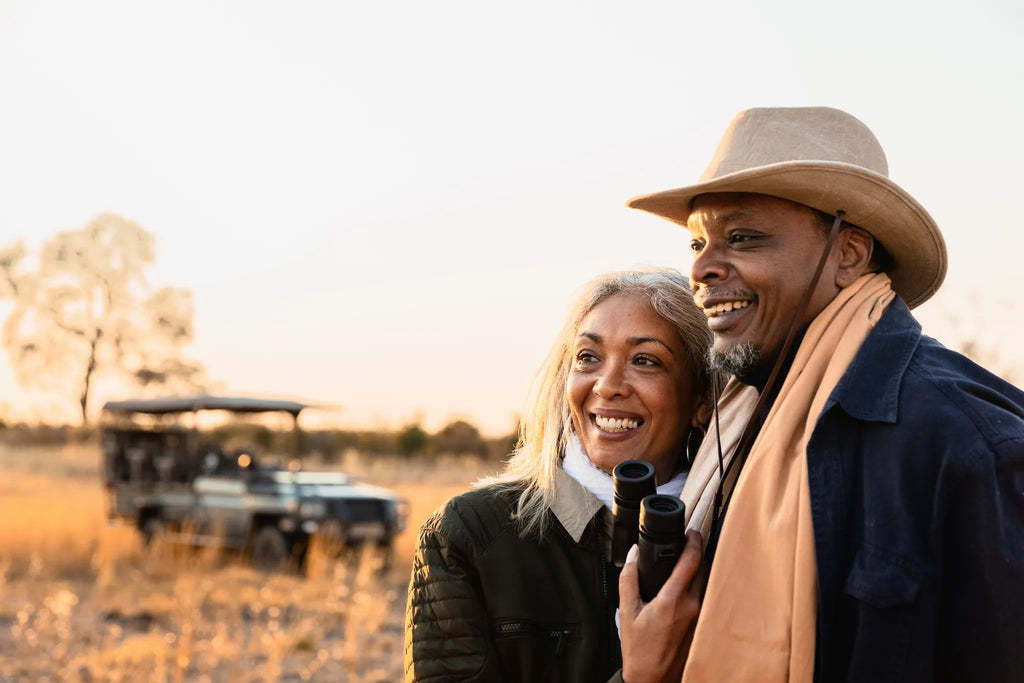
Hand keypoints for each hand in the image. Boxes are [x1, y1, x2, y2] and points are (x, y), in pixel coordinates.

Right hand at [618, 530, 704, 682]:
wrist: (654, 680)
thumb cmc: (639, 650)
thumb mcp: (626, 611)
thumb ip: (629, 578)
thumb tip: (634, 554)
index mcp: (673, 600)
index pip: (692, 560)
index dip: (694, 540)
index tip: (691, 531)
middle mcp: (693, 606)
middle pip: (704, 568)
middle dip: (696, 555)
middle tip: (684, 548)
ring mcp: (702, 617)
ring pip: (707, 583)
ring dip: (699, 572)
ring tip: (683, 569)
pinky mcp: (704, 626)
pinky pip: (707, 598)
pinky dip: (699, 589)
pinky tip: (685, 592)